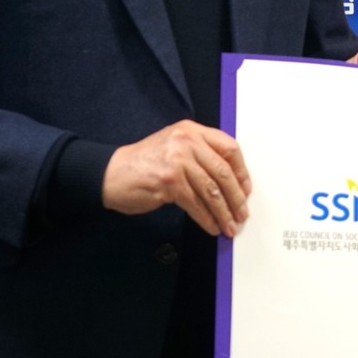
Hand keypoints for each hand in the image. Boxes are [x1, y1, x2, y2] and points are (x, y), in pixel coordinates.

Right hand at [103, 120, 251, 237]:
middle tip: (242, 213)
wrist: (111, 173)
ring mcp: (177, 160)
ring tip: (229, 225)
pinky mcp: (169, 181)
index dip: (241, 171)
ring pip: (212, 191)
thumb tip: (230, 181)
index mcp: (191, 131)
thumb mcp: (175, 147)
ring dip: (224, 212)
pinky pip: (196, 204)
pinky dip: (207, 218)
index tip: (246, 188)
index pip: (229, 147)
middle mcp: (186, 141)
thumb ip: (200, 155)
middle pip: (223, 171)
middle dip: (236, 197)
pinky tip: (211, 226)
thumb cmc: (144, 164)